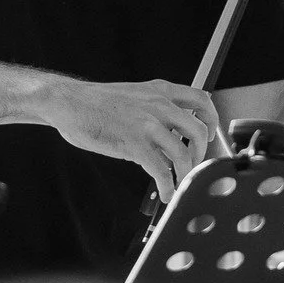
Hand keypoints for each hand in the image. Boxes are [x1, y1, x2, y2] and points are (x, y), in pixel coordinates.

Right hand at [41, 77, 219, 202]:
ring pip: (183, 153)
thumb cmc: (99, 103)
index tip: (208, 138)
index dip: (212, 121)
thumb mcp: (136, 95)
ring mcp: (148, 123)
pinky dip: (167, 186)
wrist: (71, 103)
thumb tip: (174, 132)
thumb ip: (156, 107)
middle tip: (192, 167)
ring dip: (185, 175)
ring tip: (178, 184)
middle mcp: (159, 103)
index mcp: (160, 89)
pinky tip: (164, 193)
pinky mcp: (134, 143)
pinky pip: (161, 170)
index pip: (202, 99)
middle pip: (199, 130)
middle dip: (201, 155)